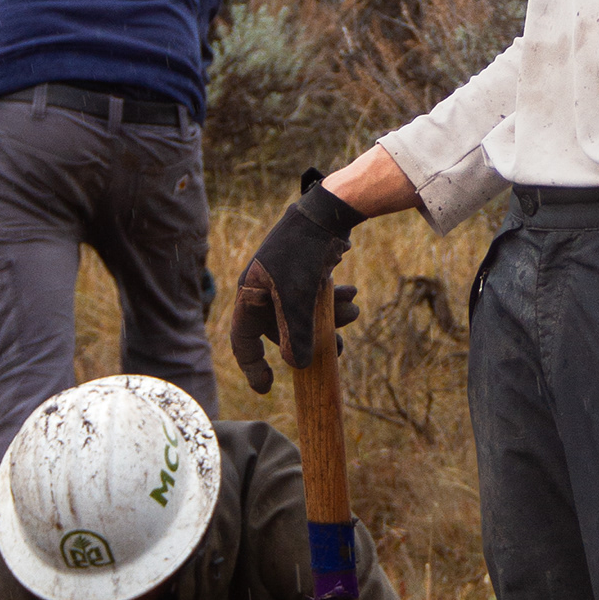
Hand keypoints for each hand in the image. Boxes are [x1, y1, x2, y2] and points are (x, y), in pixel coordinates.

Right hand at [230, 182, 362, 391]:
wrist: (327, 212)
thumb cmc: (303, 254)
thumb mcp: (298, 300)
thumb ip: (297, 336)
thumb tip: (298, 367)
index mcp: (250, 294)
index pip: (243, 339)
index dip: (253, 366)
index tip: (267, 388)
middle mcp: (263, 288)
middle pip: (282, 328)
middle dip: (312, 338)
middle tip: (339, 350)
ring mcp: (284, 279)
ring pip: (304, 313)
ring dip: (331, 318)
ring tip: (354, 312)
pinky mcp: (304, 270)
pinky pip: (316, 297)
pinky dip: (334, 300)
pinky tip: (352, 295)